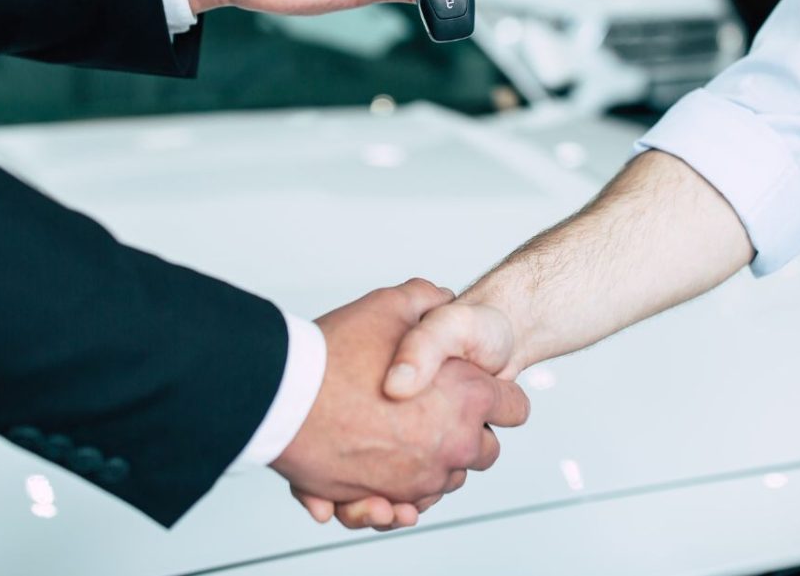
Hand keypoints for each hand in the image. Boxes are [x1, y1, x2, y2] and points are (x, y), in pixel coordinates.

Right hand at [271, 279, 528, 528]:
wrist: (283, 397)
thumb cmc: (335, 354)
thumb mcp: (390, 305)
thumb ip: (426, 299)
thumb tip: (442, 297)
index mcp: (468, 395)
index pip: (515, 407)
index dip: (498, 394)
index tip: (478, 389)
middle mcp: (454, 442)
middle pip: (485, 450)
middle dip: (467, 432)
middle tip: (435, 410)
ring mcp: (423, 476)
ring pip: (447, 479)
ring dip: (433, 462)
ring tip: (402, 434)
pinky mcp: (388, 498)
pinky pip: (411, 503)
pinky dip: (403, 490)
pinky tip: (386, 465)